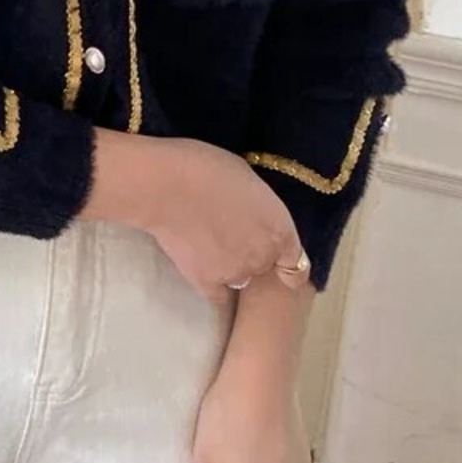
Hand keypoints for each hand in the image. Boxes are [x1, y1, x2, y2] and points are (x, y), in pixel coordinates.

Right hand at [85, 132, 306, 300]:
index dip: (284, 261)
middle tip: (228, 234)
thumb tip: (252, 214)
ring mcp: (235, 273)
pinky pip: (217, 294)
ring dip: (231, 267)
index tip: (276, 259)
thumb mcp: (248, 179)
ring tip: (208, 245)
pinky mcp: (206, 282)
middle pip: (264, 267)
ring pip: (239, 278)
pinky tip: (200, 266)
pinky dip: (212, 284)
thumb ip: (258, 206)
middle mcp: (264, 257)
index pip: (295, 263)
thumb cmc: (207, 167)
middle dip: (252, 255)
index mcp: (280, 229)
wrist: (166, 186)